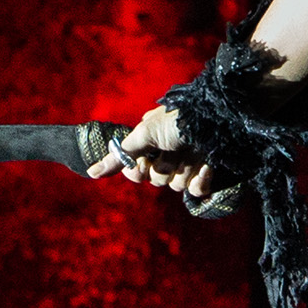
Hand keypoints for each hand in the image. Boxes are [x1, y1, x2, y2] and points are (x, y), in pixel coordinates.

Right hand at [89, 103, 226, 208]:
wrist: (216, 116)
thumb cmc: (177, 120)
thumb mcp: (145, 133)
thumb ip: (120, 154)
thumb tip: (91, 172)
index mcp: (152, 144)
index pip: (135, 171)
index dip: (137, 171)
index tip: (142, 164)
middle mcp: (168, 154)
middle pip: (156, 179)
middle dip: (164, 167)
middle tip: (172, 151)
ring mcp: (189, 164)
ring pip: (176, 185)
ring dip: (184, 169)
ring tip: (193, 151)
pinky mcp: (207, 173)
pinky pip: (197, 191)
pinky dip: (201, 180)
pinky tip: (206, 166)